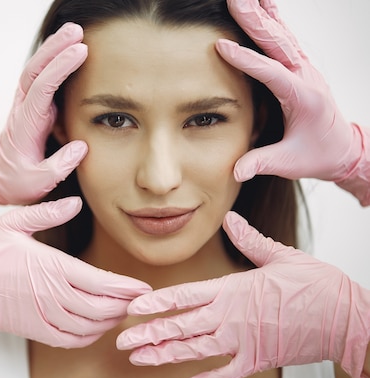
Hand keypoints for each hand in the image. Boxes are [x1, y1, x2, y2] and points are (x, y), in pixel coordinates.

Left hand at [0, 22, 88, 206]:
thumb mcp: (37, 183)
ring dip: (53, 49)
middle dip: (54, 48)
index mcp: (24, 125)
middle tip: (77, 30)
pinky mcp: (32, 106)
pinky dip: (53, 60)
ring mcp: (26, 105)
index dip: (60, 68)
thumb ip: (58, 167)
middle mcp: (23, 109)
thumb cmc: (16, 182)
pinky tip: (67, 49)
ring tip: (75, 31)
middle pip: (35, 70)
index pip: (41, 88)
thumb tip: (81, 148)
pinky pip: (41, 78)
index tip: (80, 52)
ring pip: (36, 69)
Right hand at [0, 197, 151, 346]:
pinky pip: (70, 341)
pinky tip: (96, 328)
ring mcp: (43, 316)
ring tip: (123, 311)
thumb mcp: (14, 221)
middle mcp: (51, 295)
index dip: (126, 288)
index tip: (142, 286)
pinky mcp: (34, 330)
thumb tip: (75, 202)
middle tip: (140, 300)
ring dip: (110, 321)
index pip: (101, 282)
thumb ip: (48, 212)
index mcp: (51, 267)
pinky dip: (89, 337)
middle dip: (125, 305)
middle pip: (101, 308)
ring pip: (89, 326)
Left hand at [116, 211, 369, 377]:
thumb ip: (250, 240)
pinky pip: (225, 375)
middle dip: (149, 333)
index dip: (155, 303)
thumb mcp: (281, 256)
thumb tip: (232, 219)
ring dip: (165, 355)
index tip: (132, 308)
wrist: (348, 319)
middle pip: (182, 326)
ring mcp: (243, 341)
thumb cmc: (318, 286)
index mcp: (233, 289)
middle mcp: (231, 317)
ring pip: (195, 351)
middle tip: (122, 341)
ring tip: (139, 360)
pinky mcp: (258, 361)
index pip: (185, 295)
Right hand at [218, 0, 369, 204]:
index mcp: (302, 96)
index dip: (246, 59)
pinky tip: (260, 6)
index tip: (221, 46)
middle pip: (277, 41)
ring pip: (281, 33)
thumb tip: (236, 173)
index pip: (271, 73)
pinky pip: (283, 38)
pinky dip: (270, 20)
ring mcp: (304, 68)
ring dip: (262, 13)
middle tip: (235, 0)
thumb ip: (261, 163)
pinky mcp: (299, 67)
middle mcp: (305, 76)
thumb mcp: (289, 163)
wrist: (343, 149)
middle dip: (254, 19)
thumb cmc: (316, 155)